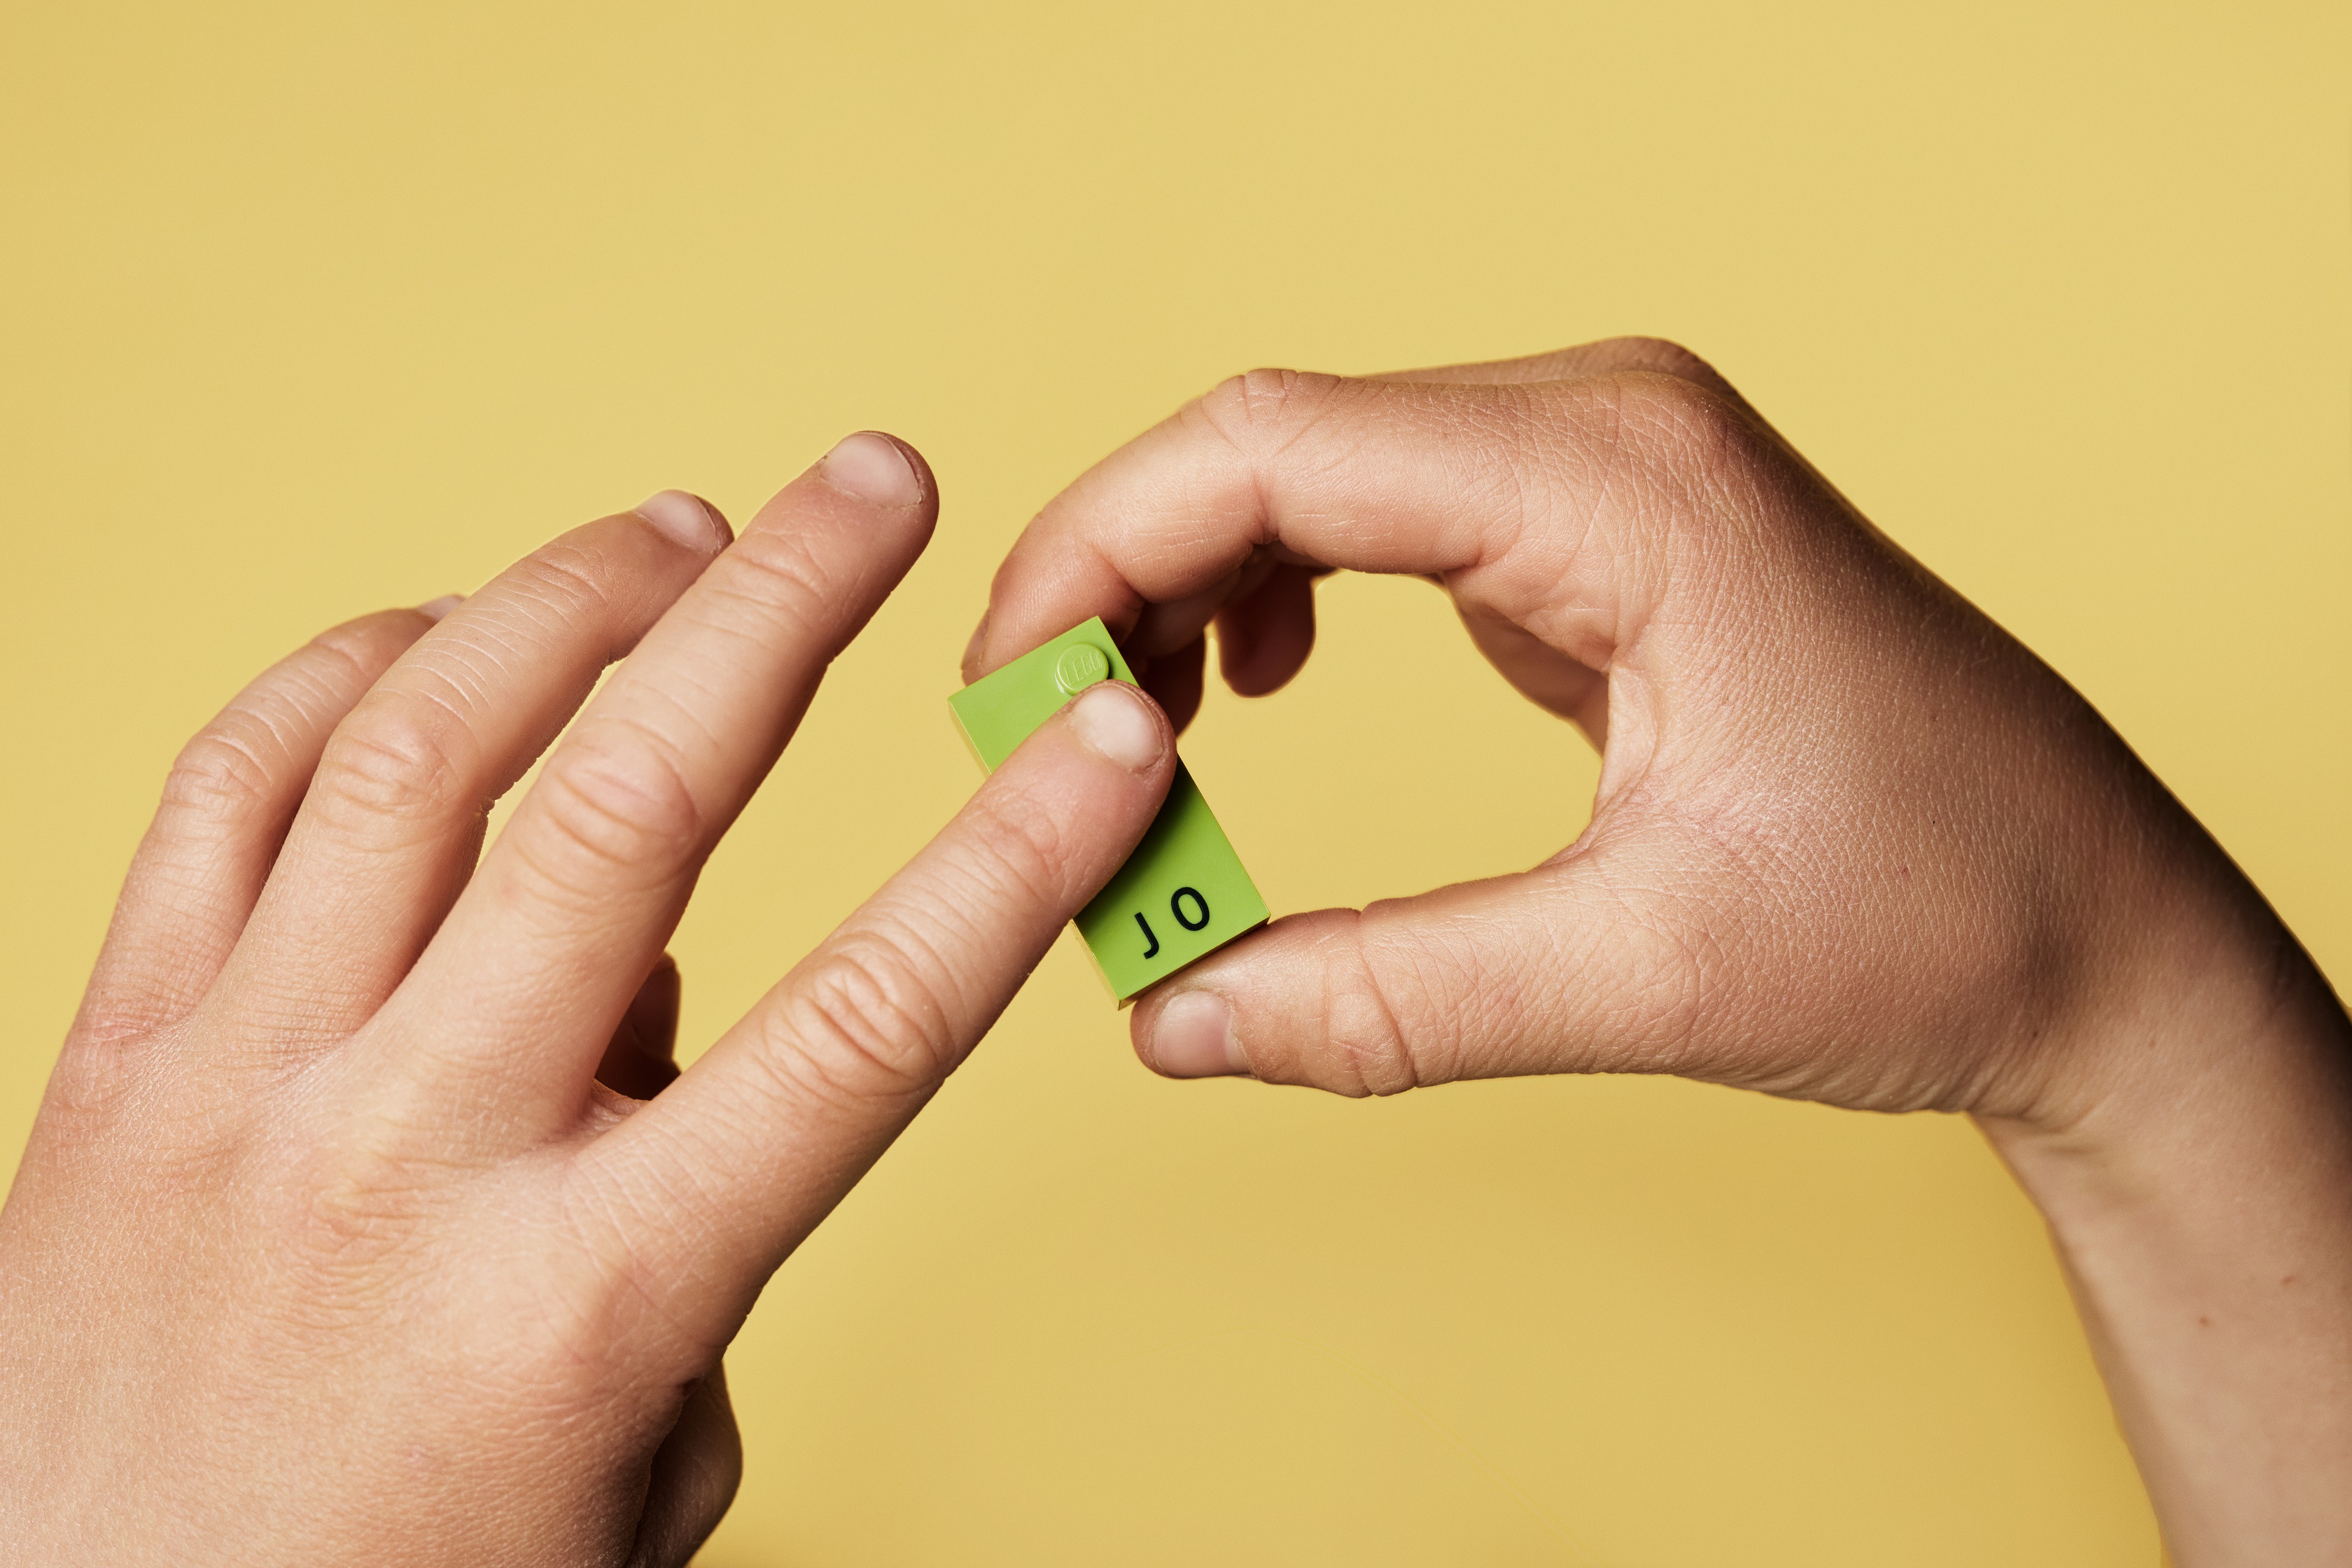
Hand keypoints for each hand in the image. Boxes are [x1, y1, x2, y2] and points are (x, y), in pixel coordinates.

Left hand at [0, 434, 1177, 1565]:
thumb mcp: (629, 1479)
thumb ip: (687, 1250)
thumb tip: (651, 1030)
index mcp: (582, 1297)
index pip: (858, 1029)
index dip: (1008, 861)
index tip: (1101, 737)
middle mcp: (411, 1156)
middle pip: (627, 810)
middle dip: (780, 613)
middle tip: (877, 485)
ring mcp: (242, 1085)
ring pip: (416, 756)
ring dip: (568, 602)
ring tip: (676, 526)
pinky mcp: (110, 1057)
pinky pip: (225, 795)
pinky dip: (347, 676)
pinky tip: (438, 634)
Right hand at [968, 341, 2351, 1561]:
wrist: (2100, 931)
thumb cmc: (1938, 917)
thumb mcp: (1643, 974)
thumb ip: (1385, 997)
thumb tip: (1166, 1014)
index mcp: (1620, 480)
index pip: (1275, 447)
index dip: (1100, 551)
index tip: (1008, 690)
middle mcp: (1608, 430)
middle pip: (1275, 439)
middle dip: (1125, 574)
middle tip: (1037, 733)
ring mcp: (1609, 470)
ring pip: (1319, 471)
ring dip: (1194, 582)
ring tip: (1133, 730)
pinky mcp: (1605, 534)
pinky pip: (1388, 521)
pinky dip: (1282, 594)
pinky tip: (1253, 691)